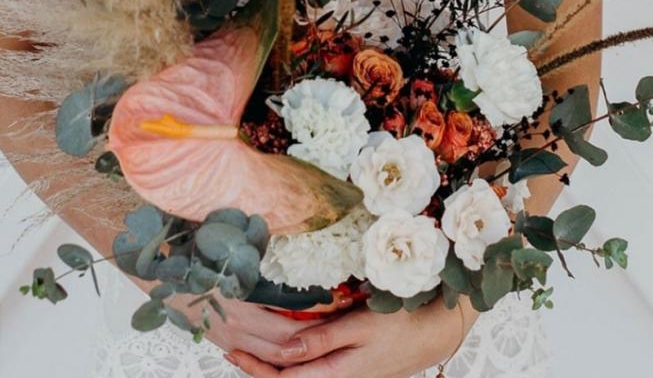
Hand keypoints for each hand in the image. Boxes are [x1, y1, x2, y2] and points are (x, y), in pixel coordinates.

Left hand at [222, 297, 466, 376]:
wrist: (434, 333)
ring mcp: (344, 376)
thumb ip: (322, 340)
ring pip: (300, 376)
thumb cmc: (400, 324)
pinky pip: (313, 370)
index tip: (231, 351)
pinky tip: (285, 348)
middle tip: (230, 349)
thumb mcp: (360, 326)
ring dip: (273, 365)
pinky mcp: (350, 369)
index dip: (255, 369)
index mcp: (336, 374)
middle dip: (257, 368)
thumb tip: (285, 349)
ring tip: (249, 348)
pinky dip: (294, 361)